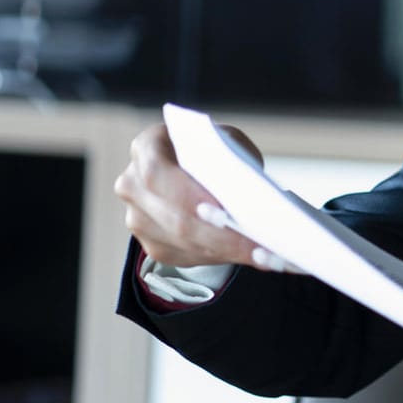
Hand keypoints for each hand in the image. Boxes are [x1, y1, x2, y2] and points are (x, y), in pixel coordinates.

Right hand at [113, 123, 298, 272]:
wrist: (197, 170)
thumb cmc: (214, 154)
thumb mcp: (226, 144)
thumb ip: (230, 162)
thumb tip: (246, 196)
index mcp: (147, 148)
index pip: (158, 174)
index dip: (190, 196)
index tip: (225, 213)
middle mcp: (132, 184)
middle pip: (175, 218)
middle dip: (223, 237)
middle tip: (263, 248)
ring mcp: (138, 218)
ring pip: (184, 243)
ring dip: (230, 253)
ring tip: (269, 257)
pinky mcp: (153, 244)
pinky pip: (189, 256)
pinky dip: (225, 258)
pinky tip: (255, 258)